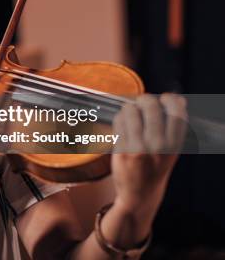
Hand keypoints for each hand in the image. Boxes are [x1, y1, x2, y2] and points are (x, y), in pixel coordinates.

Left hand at [111, 93, 187, 212]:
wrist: (139, 195)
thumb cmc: (154, 169)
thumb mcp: (170, 151)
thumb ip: (170, 128)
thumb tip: (170, 100)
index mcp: (174, 145)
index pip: (177, 112)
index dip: (170, 100)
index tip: (163, 99)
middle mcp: (158, 146)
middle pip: (150, 106)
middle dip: (143, 100)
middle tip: (140, 103)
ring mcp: (139, 147)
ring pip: (130, 111)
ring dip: (128, 108)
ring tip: (130, 115)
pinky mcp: (122, 150)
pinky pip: (118, 122)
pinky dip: (119, 119)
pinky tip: (122, 125)